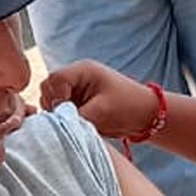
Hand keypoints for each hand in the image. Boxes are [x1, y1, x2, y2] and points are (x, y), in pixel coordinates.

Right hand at [39, 61, 160, 138]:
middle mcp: (76, 77)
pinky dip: (63, 119)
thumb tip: (54, 125)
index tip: (67, 112)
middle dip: (54, 106)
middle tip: (69, 118)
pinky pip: (59, 110)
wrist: (146, 116)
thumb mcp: (101, 112)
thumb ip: (75, 117)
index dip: (55, 97)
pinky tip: (76, 124)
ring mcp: (75, 90)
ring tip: (75, 122)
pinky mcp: (76, 103)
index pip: (54, 79)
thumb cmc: (128, 107)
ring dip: (57, 114)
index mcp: (82, 70)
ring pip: (50, 101)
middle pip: (48, 89)